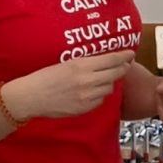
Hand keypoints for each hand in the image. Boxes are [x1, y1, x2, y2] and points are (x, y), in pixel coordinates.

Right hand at [4, 49, 134, 120]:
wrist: (31, 96)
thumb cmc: (45, 77)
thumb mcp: (66, 63)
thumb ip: (86, 63)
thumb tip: (105, 61)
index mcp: (81, 65)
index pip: (111, 59)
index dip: (124, 56)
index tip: (130, 54)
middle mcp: (87, 80)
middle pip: (116, 73)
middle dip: (123, 68)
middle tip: (125, 65)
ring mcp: (87, 96)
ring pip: (110, 88)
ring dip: (109, 82)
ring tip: (102, 79)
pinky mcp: (84, 108)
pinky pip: (100, 100)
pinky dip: (99, 96)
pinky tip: (91, 92)